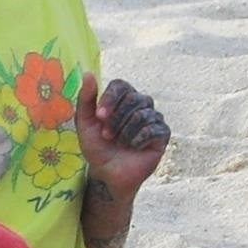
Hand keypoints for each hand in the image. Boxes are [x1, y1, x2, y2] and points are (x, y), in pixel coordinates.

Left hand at [78, 75, 170, 197]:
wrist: (108, 174)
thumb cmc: (97, 148)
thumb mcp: (85, 123)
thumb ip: (86, 98)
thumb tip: (88, 73)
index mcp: (122, 99)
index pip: (121, 85)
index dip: (111, 98)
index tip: (100, 115)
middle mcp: (140, 105)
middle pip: (133, 99)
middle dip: (117, 119)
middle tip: (107, 135)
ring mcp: (153, 119)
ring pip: (142, 114)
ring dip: (125, 132)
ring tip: (119, 143)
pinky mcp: (162, 134)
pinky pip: (153, 129)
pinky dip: (138, 139)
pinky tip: (133, 147)